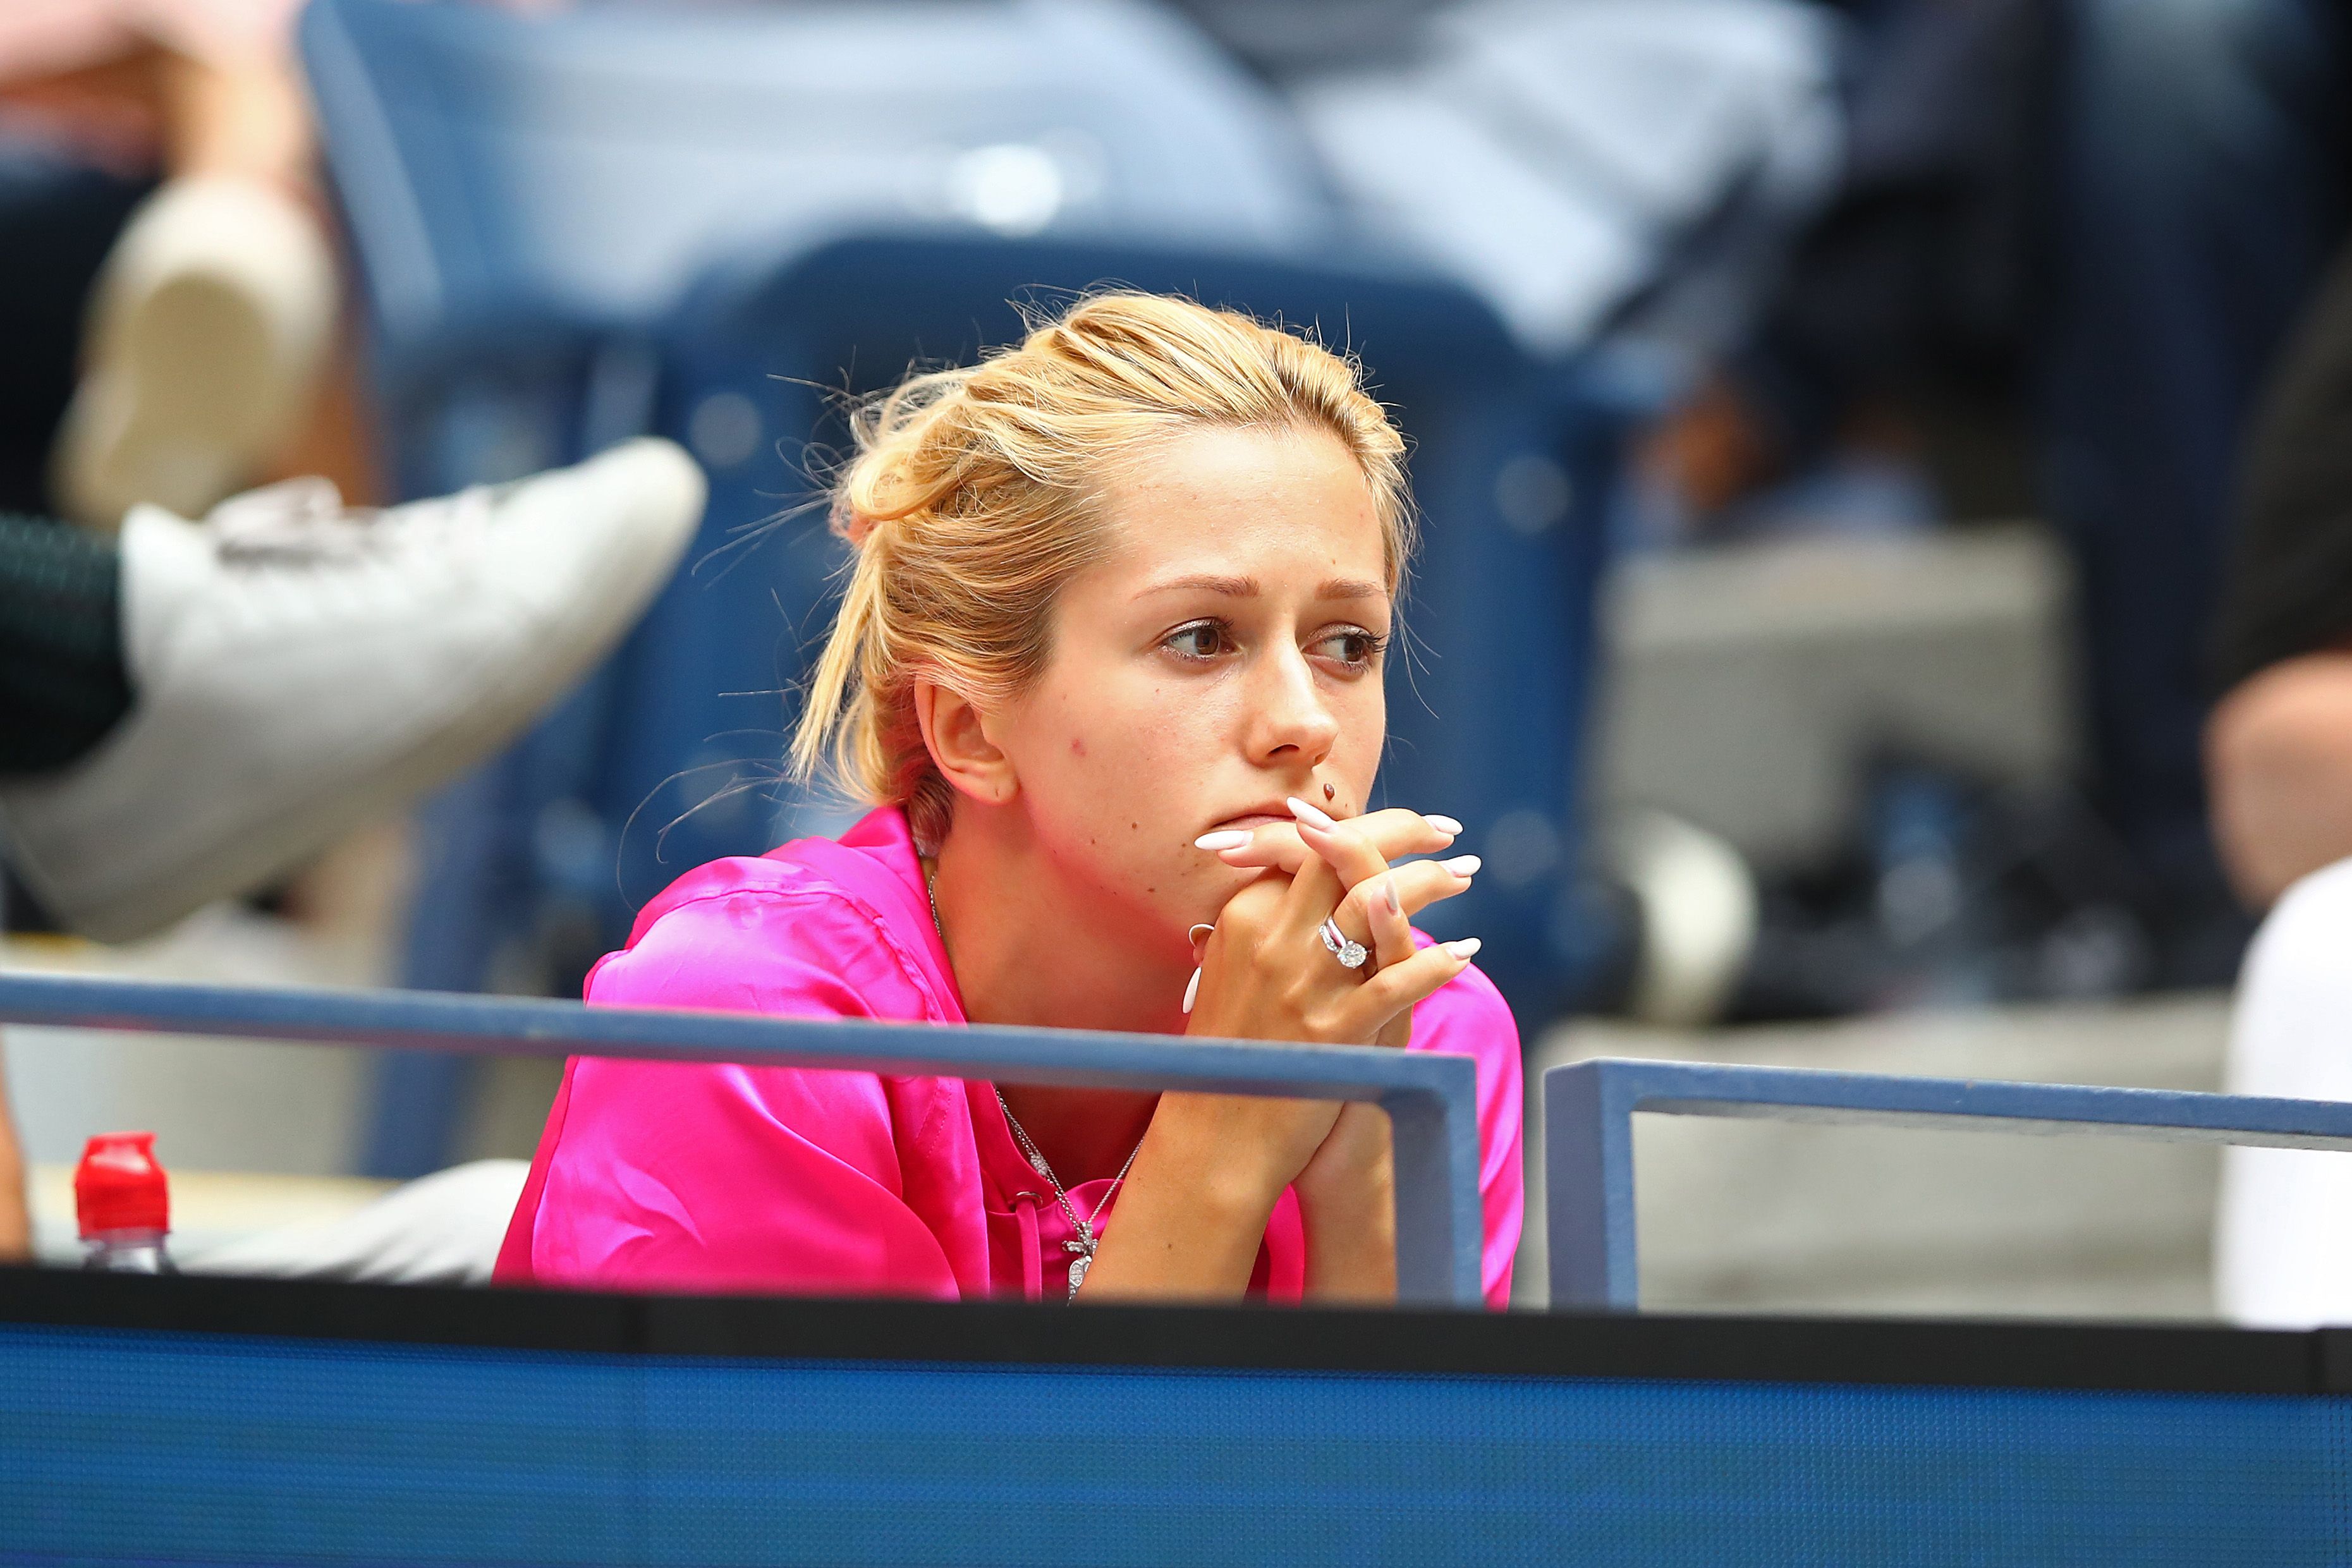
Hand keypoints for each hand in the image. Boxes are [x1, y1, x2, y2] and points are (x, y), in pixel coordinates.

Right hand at [1185, 798, 1479, 1049]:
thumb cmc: (1229, 1051)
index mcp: (1244, 916)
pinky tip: (1465, 951)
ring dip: (1430, 882)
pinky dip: (1437, 961)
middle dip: (1403, 832)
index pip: (1308, 846)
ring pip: (1376, 903)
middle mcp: (1271, 939)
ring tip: (1462, 876)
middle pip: (1344, 856)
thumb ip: (1264, 924)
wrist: (1213, 1132)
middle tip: (1445, 831)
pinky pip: (1398, 981)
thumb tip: (1302, 881)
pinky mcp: (1333, 1030)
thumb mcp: (1231, 971)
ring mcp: (1302, 984)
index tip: (1401, 824)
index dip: (1362, 826)